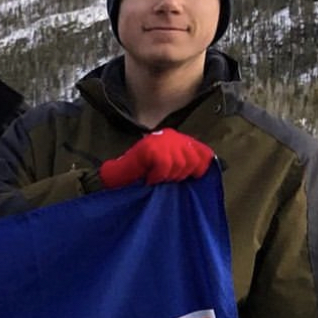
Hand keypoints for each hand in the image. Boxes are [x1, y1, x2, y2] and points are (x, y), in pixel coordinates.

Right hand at [98, 130, 212, 188]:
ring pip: (180, 164)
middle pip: (193, 160)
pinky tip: (150, 179)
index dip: (200, 167)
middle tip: (165, 180)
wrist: (114, 175)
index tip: (192, 178)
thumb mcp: (168, 168)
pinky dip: (159, 176)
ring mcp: (161, 141)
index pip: (203, 152)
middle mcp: (172, 137)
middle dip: (181, 175)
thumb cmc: (138, 176)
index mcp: (177, 140)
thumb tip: (202, 171)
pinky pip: (165, 165)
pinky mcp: (151, 148)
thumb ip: (184, 165)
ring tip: (157, 179)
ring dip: (169, 177)